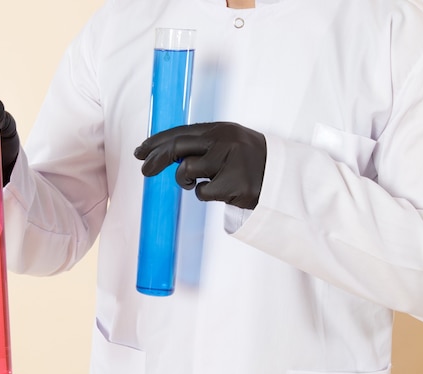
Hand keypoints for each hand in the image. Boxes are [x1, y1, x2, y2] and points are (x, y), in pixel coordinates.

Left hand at [134, 122, 266, 208]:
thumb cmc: (248, 161)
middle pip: (177, 148)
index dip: (156, 141)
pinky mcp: (233, 184)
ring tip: (199, 182)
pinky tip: (219, 190)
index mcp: (220, 129)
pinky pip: (202, 192)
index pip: (180, 132)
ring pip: (186, 172)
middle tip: (144, 170)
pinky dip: (205, 194)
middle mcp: (224, 141)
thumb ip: (200, 144)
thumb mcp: (227, 143)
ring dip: (186, 181)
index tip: (141, 150)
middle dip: (155, 159)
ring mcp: (229, 162)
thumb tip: (163, 152)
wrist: (281, 178)